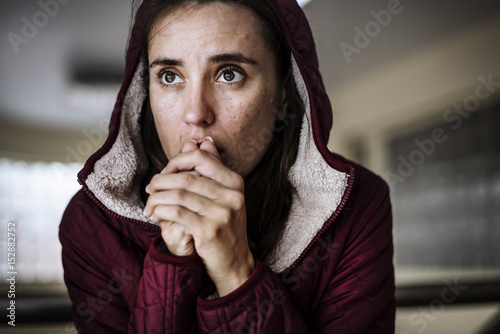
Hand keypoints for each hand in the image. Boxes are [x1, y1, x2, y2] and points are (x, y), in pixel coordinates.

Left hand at [144, 138, 254, 295]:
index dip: (177, 161)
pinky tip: (155, 215)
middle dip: (161, 182)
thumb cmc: (223, 228)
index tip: (165, 172)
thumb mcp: (223, 197)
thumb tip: (200, 143)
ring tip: (149, 204)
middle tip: (149, 189)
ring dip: (157, 198)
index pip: (201, 158)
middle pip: (186, 177)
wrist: (234, 263)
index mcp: (235, 182)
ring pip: (178, 194)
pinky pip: (176, 212)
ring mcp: (222, 213)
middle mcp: (232, 195)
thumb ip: (211, 170)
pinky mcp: (210, 230)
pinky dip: (160, 211)